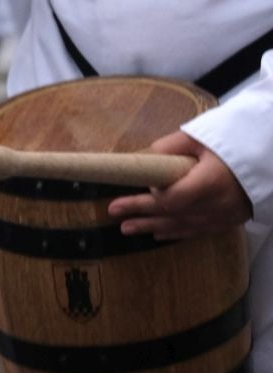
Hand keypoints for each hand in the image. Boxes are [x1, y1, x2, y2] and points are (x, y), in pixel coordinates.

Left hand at [106, 132, 251, 239]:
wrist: (269, 159)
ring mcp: (224, 216)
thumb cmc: (232, 143)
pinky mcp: (229, 221)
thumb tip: (142, 156)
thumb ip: (170, 147)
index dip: (153, 199)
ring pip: (184, 226)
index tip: (138, 189)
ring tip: (127, 228)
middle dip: (142, 214)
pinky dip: (176, 232)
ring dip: (154, 227)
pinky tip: (157, 234)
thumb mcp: (200, 137)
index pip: (174, 199)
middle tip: (114, 213)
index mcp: (210, 182)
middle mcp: (217, 204)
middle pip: (173, 214)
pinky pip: (198, 230)